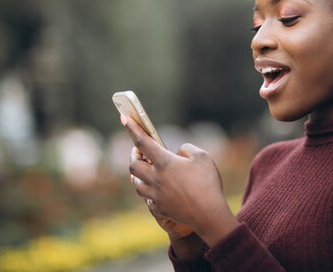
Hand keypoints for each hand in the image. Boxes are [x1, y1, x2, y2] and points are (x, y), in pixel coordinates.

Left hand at [122, 114, 239, 246]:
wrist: (209, 215)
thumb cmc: (207, 183)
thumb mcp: (202, 156)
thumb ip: (186, 149)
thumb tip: (176, 154)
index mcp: (164, 163)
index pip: (143, 142)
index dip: (132, 129)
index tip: (123, 118)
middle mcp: (155, 179)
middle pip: (133, 165)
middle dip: (134, 155)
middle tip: (139, 150)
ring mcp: (155, 195)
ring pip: (137, 184)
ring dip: (138, 174)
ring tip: (146, 169)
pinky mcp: (159, 209)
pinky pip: (147, 198)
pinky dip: (148, 191)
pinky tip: (154, 190)